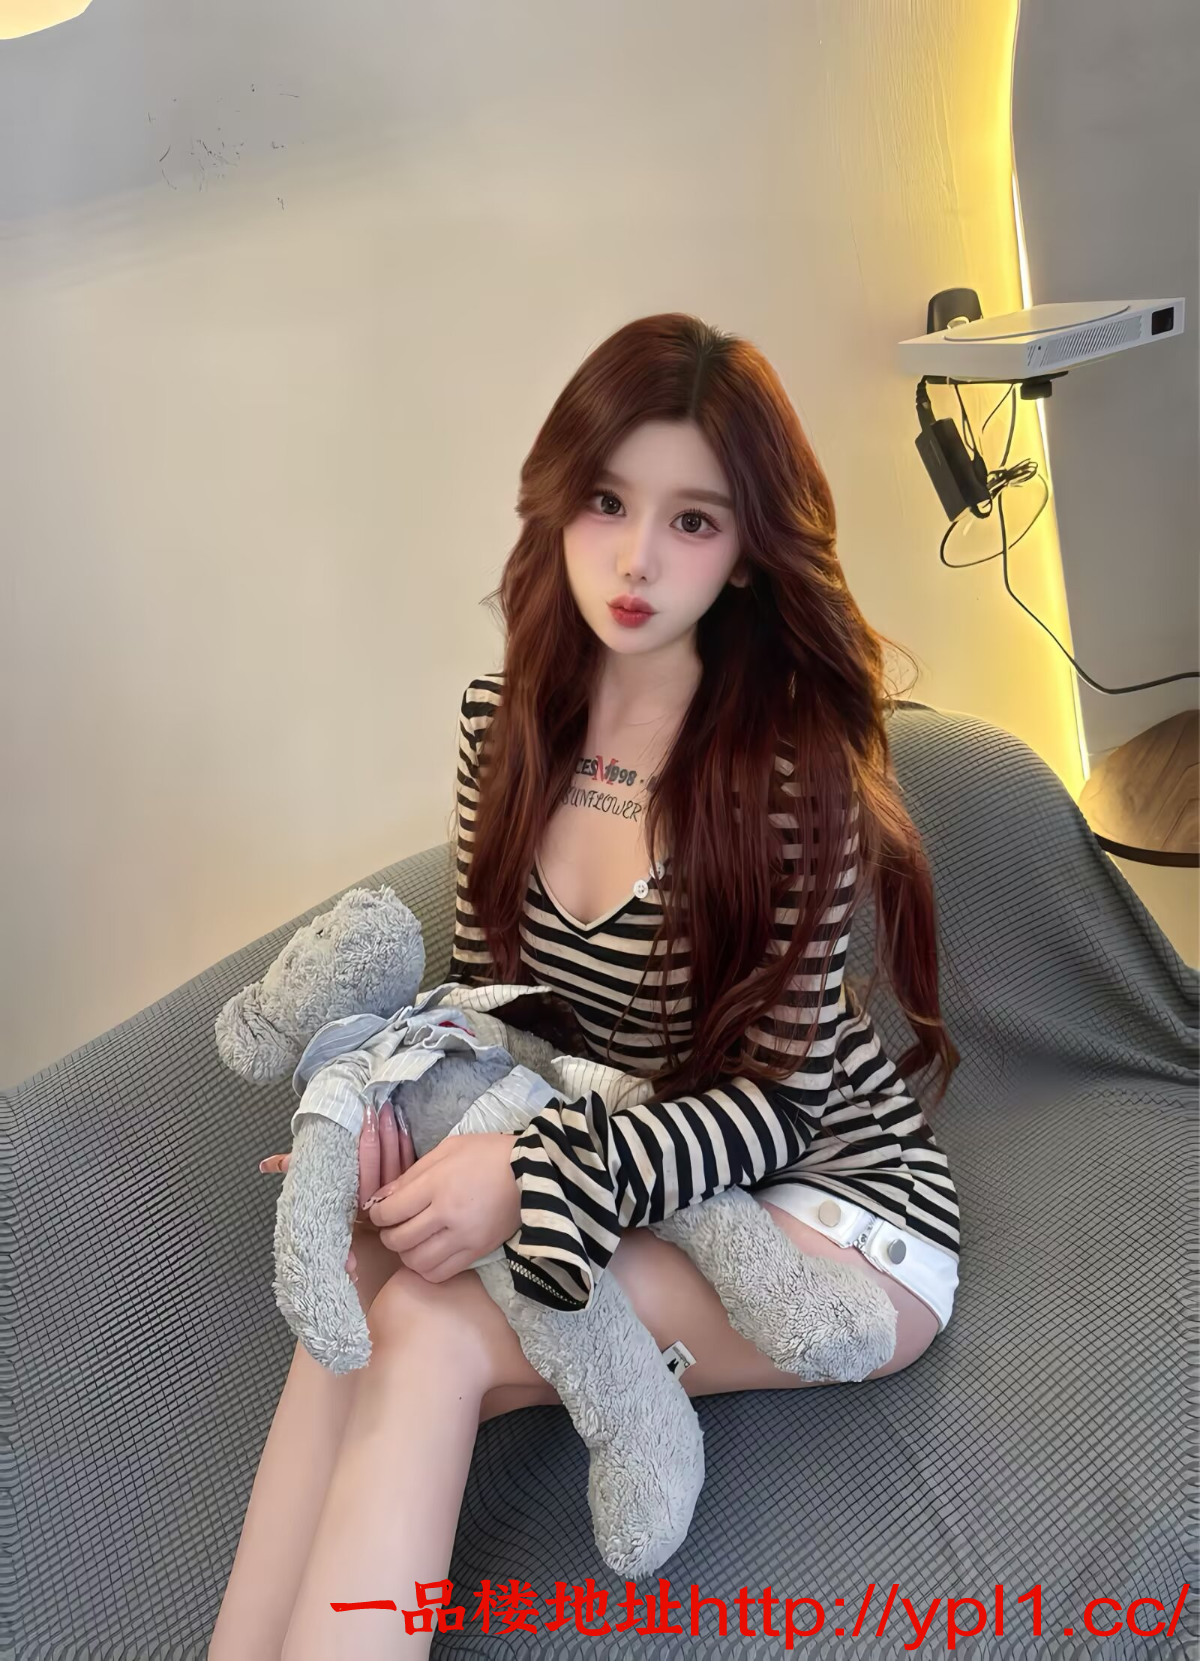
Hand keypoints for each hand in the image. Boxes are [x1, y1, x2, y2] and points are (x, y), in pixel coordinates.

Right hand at [258, 1099, 415, 1278]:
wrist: (365, 1231)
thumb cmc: (331, 1199)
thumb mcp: (311, 1183)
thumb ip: (291, 1169)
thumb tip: (265, 1164)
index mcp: (349, 1199)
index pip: (361, 1168)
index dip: (366, 1142)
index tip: (365, 1115)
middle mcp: (371, 1202)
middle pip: (380, 1163)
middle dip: (381, 1131)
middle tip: (378, 1106)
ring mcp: (391, 1198)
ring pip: (396, 1163)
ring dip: (394, 1133)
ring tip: (389, 1108)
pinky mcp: (406, 1192)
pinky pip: (409, 1167)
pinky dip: (406, 1145)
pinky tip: (404, 1127)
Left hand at [364, 1132, 520, 1282]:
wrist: (534, 1171)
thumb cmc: (487, 1154)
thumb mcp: (447, 1149)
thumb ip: (412, 1173)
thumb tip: (382, 1197)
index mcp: (437, 1184)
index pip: (390, 1211)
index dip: (377, 1214)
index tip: (381, 1211)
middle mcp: (447, 1215)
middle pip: (399, 1240)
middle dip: (388, 1235)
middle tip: (393, 1227)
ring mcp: (464, 1237)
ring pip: (417, 1262)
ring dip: (406, 1254)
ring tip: (412, 1241)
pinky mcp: (478, 1252)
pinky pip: (440, 1273)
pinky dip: (427, 1268)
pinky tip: (430, 1253)